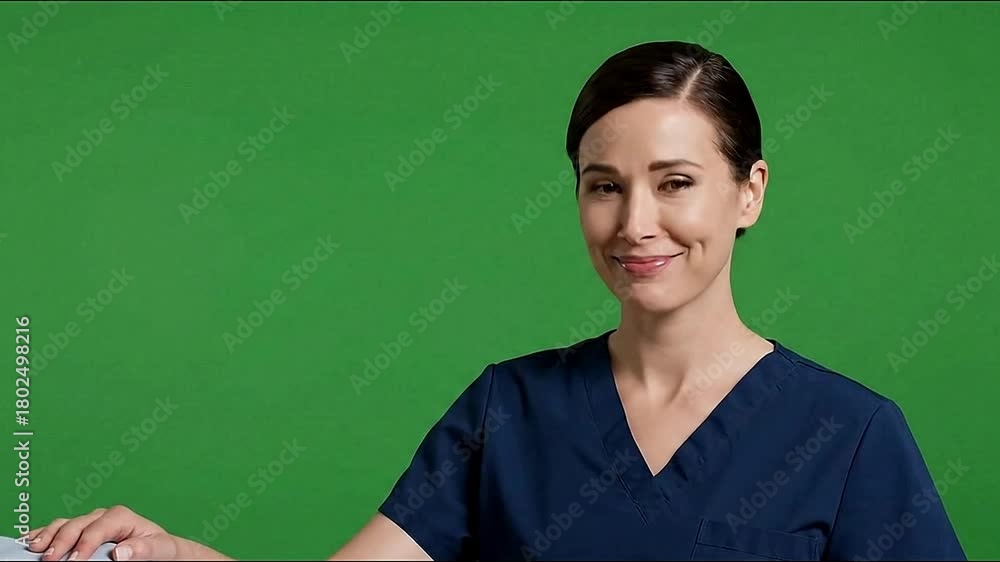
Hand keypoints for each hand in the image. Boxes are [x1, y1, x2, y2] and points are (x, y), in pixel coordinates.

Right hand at [24, 506, 182, 560]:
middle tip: (51, 559)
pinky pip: (60, 528)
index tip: (76, 561)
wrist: (159, 549)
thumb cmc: (158, 548)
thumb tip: (120, 552)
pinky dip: (45, 533)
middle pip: (78, 524)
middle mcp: (103, 516)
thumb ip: (142, 548)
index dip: (85, 544)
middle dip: (63, 541)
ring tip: (37, 549)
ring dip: (49, 535)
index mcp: (122, 517)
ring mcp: (90, 522)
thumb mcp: (158, 548)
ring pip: (65, 524)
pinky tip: (33, 540)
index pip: (99, 528)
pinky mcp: (82, 531)